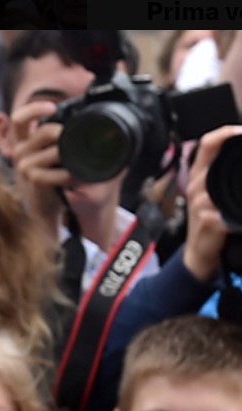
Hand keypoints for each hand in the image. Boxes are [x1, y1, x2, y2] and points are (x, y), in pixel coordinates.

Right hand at [8, 100, 71, 233]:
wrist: (38, 212)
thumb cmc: (45, 182)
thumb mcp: (42, 157)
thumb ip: (50, 140)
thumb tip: (78, 120)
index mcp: (20, 143)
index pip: (18, 118)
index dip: (35, 108)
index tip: (52, 107)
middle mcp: (19, 153)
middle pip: (45, 131)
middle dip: (65, 134)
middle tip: (77, 141)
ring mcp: (24, 167)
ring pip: (56, 149)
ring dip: (73, 155)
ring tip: (82, 162)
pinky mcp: (34, 180)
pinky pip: (61, 171)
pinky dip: (73, 174)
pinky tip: (77, 177)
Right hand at [182, 125, 241, 281]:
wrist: (199, 255)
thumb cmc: (210, 224)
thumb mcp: (213, 197)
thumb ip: (223, 179)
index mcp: (199, 177)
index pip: (207, 144)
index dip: (224, 132)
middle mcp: (196, 186)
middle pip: (211, 153)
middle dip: (234, 141)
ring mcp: (200, 202)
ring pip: (220, 179)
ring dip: (241, 177)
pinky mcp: (208, 220)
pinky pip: (227, 211)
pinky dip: (241, 213)